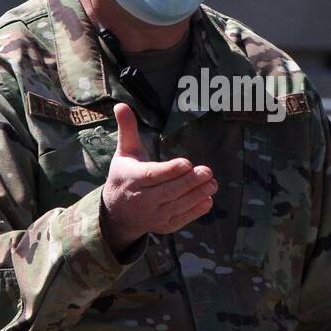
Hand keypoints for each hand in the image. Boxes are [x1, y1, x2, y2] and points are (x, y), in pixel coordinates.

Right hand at [101, 103, 216, 254]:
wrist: (118, 212)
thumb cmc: (125, 175)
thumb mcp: (124, 152)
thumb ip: (127, 129)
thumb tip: (120, 104)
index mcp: (132, 178)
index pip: (152, 175)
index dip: (170, 170)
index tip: (187, 162)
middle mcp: (141, 199)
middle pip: (168, 191)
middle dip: (189, 181)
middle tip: (207, 171)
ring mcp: (152, 215)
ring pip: (177, 205)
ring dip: (197, 195)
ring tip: (212, 183)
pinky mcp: (162, 225)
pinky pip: (181, 218)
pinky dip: (195, 210)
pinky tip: (208, 199)